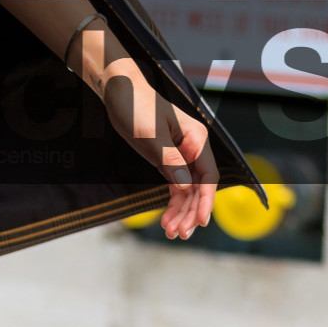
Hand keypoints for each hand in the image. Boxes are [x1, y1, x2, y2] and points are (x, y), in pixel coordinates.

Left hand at [101, 61, 218, 239]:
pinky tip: (166, 221)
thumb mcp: (151, 134)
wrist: (119, 92)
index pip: (208, 176)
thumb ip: (170, 160)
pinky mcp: (168, 161)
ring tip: (171, 232)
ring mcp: (181, 156)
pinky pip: (176, 187)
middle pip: (199, 188)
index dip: (206, 200)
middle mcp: (193, 149)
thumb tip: (187, 186)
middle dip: (190, 212)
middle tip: (179, 234)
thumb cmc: (136, 106)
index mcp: (196, 139)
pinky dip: (172, 204)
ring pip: (188, 191)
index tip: (201, 221)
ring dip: (181, 213)